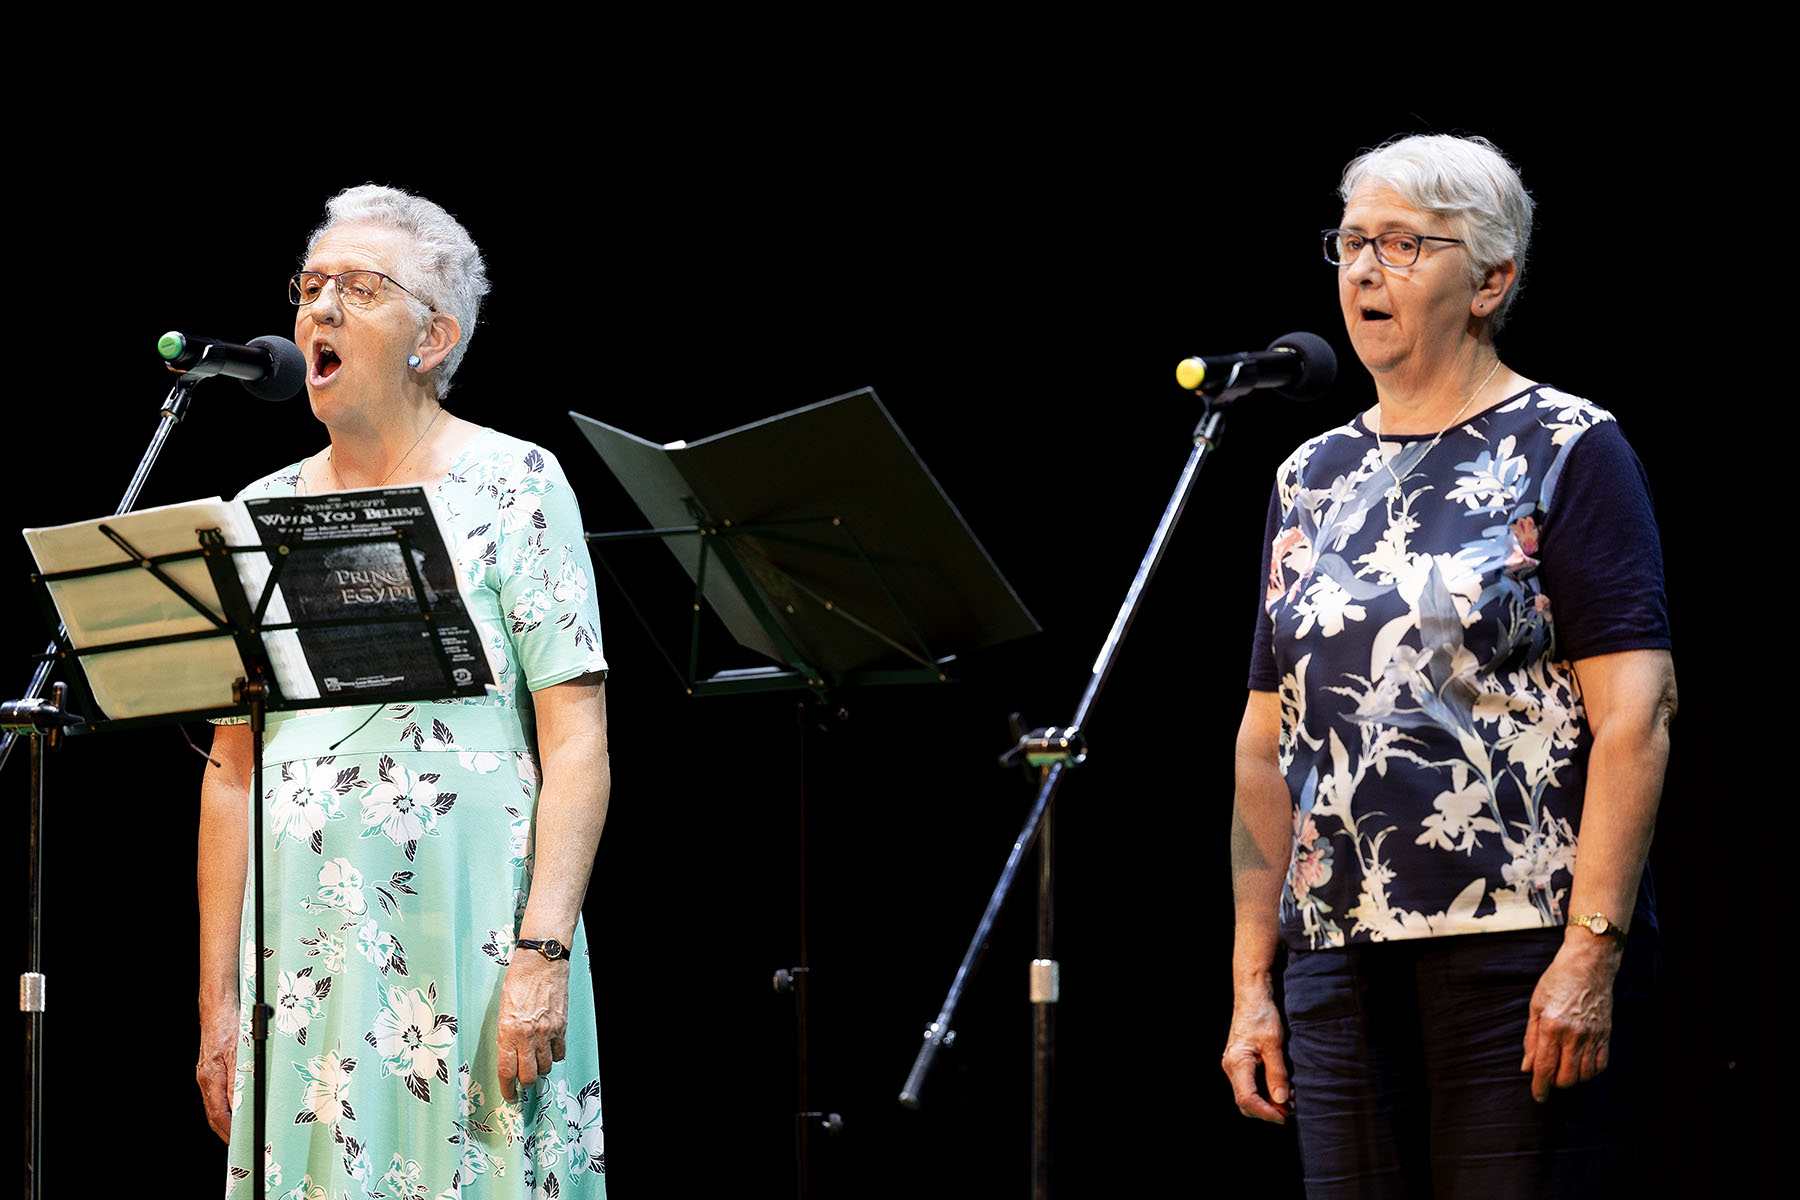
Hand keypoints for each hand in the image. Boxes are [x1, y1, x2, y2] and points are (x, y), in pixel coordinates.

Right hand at [196, 997, 239, 1141]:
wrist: (219, 1007)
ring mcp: (208, 1073)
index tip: (239, 1141)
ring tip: (241, 1131)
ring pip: (216, 1104)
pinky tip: (238, 1107)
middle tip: (241, 1142)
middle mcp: (206, 1078)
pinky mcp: (213, 1068)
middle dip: (227, 1130)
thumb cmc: (229, 1025)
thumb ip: (239, 1079)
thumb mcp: (239, 1053)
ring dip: (228, 1119)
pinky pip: (219, 1093)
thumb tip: (241, 1105)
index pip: (218, 1113)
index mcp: (210, 1076)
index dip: (229, 1129)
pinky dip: (228, 1104)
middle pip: (215, 1113)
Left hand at [497, 950, 570, 1100]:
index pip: (507, 1070)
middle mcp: (527, 1035)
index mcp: (508, 1031)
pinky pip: (559, 1052)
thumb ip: (506, 1033)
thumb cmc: (519, 980)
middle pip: (528, 1075)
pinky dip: (555, 1055)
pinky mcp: (561, 1026)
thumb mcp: (503, 1008)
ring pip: (545, 1066)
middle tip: (522, 1081)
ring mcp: (547, 1031)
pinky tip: (549, 1050)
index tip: (509, 1095)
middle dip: (524, 1082)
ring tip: (535, 1063)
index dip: (507, 1088)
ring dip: (539, 1069)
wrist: (541, 961)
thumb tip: (510, 1054)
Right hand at [1222, 980, 1291, 1122]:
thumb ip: (1277, 1073)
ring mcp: (1234, 1064)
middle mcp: (1231, 1067)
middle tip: (1290, 1110)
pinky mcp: (1241, 1061)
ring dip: (1268, 1101)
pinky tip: (1282, 1087)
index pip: (1247, 1099)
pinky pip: (1250, 1084)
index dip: (1266, 1113)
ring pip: (1248, 1094)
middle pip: (1245, 1102)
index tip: (1284, 1118)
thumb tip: (1281, 1101)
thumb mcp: (1274, 1043)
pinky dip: (1265, 1091)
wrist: (1253, 994)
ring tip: (1290, 1098)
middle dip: (1267, 1110)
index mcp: (1237, 1062)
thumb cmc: (1262, 1014)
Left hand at [1521, 933, 1620, 1101]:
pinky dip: (1589, 1072)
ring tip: (1562, 1068)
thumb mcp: (1535, 1007)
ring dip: (1572, 1078)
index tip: (1538, 1097)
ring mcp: (1593, 1036)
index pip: (1545, 1067)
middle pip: (1566, 1077)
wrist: (1588, 965)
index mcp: (1552, 1026)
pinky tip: (1580, 1065)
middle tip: (1548, 1076)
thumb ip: (1530, 1040)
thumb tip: (1527, 1068)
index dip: (1540, 1087)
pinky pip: (1601, 1065)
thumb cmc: (1557, 982)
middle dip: (1555, 1084)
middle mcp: (1574, 1034)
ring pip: (1584, 1075)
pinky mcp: (1606, 1035)